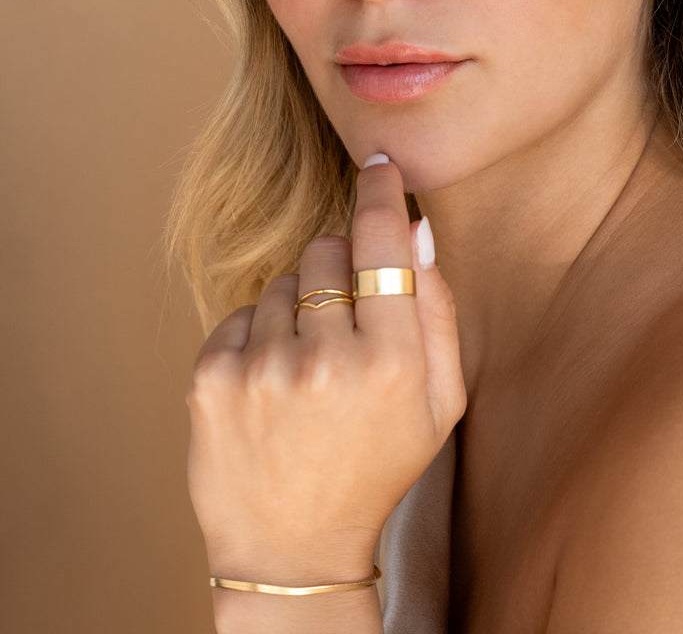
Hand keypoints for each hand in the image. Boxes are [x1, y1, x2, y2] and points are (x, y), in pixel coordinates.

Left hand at [186, 157, 465, 585]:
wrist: (292, 549)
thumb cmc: (377, 467)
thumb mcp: (440, 404)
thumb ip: (439, 314)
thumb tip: (417, 232)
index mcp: (391, 363)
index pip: (382, 245)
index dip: (380, 195)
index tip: (379, 165)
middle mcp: (324, 360)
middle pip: (328, 250)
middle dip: (341, 269)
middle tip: (347, 323)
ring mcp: (261, 368)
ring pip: (283, 279)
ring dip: (300, 306)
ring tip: (308, 366)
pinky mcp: (211, 377)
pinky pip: (243, 310)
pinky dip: (261, 334)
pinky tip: (274, 381)